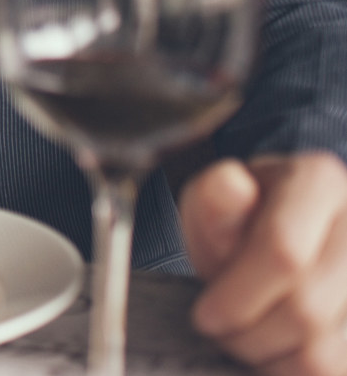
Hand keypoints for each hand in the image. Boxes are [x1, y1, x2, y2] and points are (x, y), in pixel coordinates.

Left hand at [185, 152, 346, 374]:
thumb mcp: (213, 201)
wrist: (282, 236)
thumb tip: (229, 186)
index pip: (283, 252)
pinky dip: (297, 370)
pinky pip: (337, 369)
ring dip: (272, 359)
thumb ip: (215, 204)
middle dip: (248, 334)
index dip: (236, 297)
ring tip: (248, 339)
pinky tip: (279, 351)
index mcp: (319, 182)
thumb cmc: (240, 220)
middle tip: (221, 332)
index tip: (205, 316)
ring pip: (326, 352)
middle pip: (306, 309)